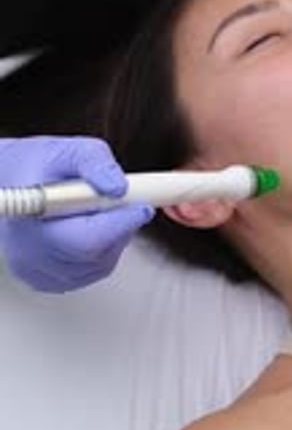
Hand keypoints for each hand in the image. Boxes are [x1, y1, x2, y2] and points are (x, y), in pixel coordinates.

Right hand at [0, 136, 153, 291]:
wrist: (11, 182)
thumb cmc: (36, 166)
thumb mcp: (69, 150)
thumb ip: (96, 163)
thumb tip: (119, 187)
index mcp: (32, 216)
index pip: (84, 239)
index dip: (119, 224)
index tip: (141, 206)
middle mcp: (29, 251)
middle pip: (95, 254)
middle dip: (120, 227)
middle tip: (128, 204)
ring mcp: (36, 270)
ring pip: (96, 266)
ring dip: (113, 240)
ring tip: (104, 212)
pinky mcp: (44, 279)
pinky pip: (88, 273)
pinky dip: (101, 253)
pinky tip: (93, 229)